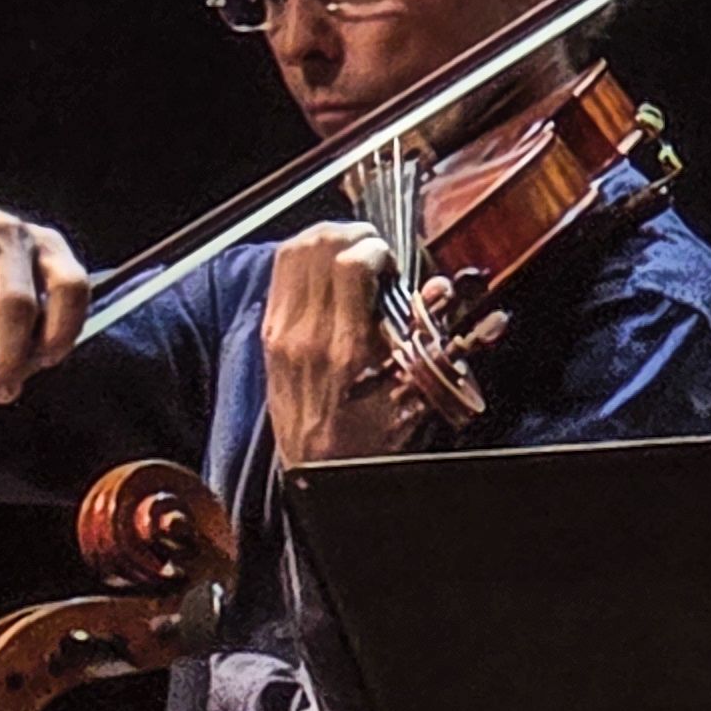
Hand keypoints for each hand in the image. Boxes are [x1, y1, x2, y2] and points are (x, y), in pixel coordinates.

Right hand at [0, 194, 91, 409]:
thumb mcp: (16, 284)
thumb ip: (25, 329)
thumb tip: (9, 384)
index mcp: (47, 249)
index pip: (70, 287)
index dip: (63, 331)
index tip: (45, 365)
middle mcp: (12, 237)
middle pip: (17, 302)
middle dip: (8, 357)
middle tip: (0, 394)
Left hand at [258, 221, 417, 465]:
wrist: (313, 474)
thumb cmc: (364, 443)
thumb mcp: (411, 398)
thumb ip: (434, 342)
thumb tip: (443, 291)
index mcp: (343, 349)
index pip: (351, 263)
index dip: (378, 249)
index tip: (392, 266)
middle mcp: (304, 336)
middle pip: (319, 245)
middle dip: (354, 236)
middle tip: (374, 254)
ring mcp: (279, 333)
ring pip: (295, 250)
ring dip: (328, 239)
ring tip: (352, 253)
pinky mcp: (267, 333)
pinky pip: (279, 271)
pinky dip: (305, 255)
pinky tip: (326, 267)